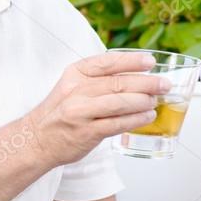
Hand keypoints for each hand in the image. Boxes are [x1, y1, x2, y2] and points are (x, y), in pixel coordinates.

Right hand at [27, 51, 169, 166]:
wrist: (36, 139)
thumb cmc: (61, 111)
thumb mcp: (73, 86)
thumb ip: (99, 79)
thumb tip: (137, 74)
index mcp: (75, 74)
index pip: (107, 62)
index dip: (132, 61)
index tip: (150, 61)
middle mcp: (77, 91)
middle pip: (118, 83)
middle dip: (146, 82)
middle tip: (164, 84)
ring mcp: (81, 112)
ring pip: (119, 102)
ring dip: (143, 101)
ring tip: (156, 100)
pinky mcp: (86, 133)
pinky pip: (117, 124)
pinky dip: (135, 119)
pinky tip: (147, 116)